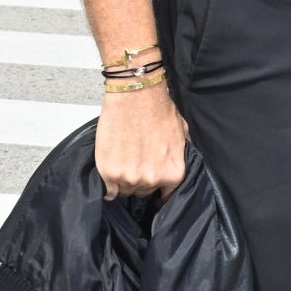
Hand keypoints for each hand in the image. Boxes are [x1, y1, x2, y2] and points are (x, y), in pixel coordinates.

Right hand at [95, 85, 188, 199]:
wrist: (135, 95)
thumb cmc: (158, 109)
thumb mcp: (182, 135)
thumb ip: (180, 156)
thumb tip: (176, 163)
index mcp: (174, 173)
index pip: (166, 194)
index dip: (158, 187)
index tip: (151, 183)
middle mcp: (152, 179)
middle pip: (143, 191)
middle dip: (140, 179)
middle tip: (136, 163)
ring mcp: (129, 177)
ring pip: (125, 190)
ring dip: (124, 180)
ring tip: (123, 162)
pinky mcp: (109, 172)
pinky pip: (108, 191)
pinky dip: (108, 185)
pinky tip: (111, 174)